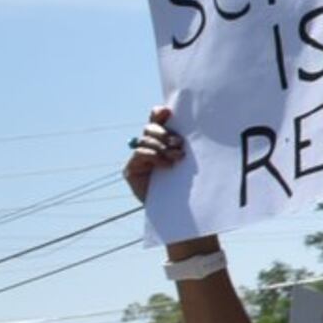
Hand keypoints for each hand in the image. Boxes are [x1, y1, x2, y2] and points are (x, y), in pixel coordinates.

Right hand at [125, 106, 201, 221]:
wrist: (180, 210)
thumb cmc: (189, 184)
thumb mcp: (190, 159)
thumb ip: (185, 142)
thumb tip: (190, 124)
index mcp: (163, 140)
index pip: (156, 119)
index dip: (159, 113)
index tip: (168, 112)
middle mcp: (148, 146)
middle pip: (150, 128)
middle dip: (165, 133)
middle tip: (179, 143)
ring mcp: (138, 158)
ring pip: (146, 140)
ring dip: (162, 147)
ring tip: (177, 157)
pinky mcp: (131, 170)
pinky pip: (141, 154)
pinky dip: (155, 157)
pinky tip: (168, 166)